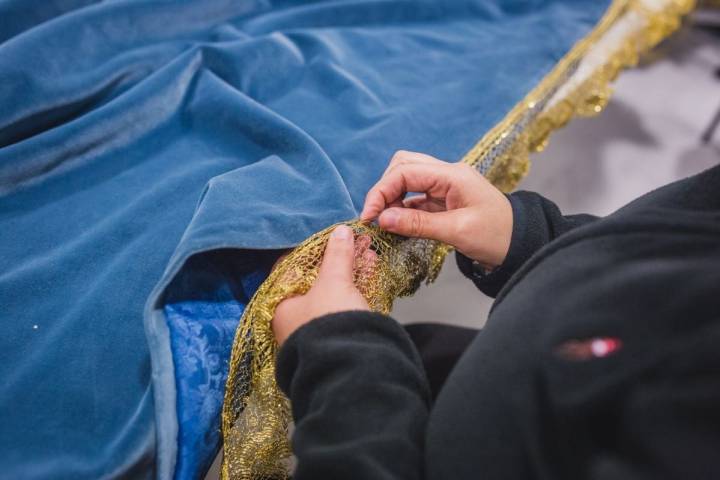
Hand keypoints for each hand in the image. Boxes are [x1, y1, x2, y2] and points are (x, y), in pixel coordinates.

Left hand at [272, 225, 372, 345]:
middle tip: (358, 243)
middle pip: (317, 280)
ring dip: (352, 272)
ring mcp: (317, 330)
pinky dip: (357, 289)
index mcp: (282, 306)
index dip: (314, 250)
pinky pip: (346, 306)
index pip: (293, 269)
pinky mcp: (338, 336)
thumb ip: (337, 255)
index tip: (332, 238)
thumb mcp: (333, 281)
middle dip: (340, 259)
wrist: (352, 366)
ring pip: (334, 293)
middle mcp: (295, 321)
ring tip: (370, 254)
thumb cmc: (330, 322)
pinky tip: (372, 273)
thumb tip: (341, 232)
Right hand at [360, 151, 512, 269]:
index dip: (381, 192)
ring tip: (385, 221)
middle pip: (402, 166)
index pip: (404, 172)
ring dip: (391, 197)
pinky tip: (397, 224)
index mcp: (452, 175)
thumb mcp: (457, 232)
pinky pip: (415, 196)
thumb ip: (418, 224)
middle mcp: (447, 174)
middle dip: (384, 189)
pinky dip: (402, 207)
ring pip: (407, 179)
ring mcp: (445, 185)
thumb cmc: (497, 236)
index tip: (369, 217)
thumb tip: (383, 219)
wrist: (522, 245)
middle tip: (375, 217)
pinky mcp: (444, 199)